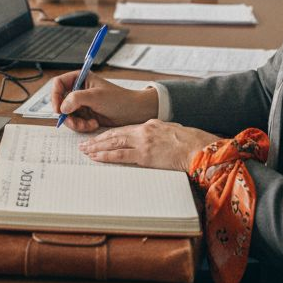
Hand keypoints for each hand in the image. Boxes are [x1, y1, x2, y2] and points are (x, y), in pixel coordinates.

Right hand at [50, 72, 157, 131]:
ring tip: (88, 124)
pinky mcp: (85, 114)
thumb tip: (62, 107)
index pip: (58, 84)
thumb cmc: (118, 99)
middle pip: (60, 102)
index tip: (58, 109)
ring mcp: (81, 103)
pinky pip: (75, 122)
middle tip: (74, 122)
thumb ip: (76, 98)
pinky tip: (93, 124)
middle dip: (67, 115)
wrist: (132, 112)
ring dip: (76, 123)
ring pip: (67, 115)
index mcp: (80, 78)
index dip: (55, 96)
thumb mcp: (96, 96)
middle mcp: (79, 90)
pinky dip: (82, 126)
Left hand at [79, 120, 220, 170]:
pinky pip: (120, 156)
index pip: (124, 129)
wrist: (198, 148)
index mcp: (149, 125)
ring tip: (85, 150)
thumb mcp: (172, 131)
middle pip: (114, 134)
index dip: (109, 134)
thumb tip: (154, 138)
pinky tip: (96, 157)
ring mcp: (143, 142)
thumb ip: (159, 133)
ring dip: (97, 147)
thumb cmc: (190, 142)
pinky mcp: (144, 155)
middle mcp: (143, 130)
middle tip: (84, 144)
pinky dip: (106, 156)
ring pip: (113, 143)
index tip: (98, 138)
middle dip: (98, 140)